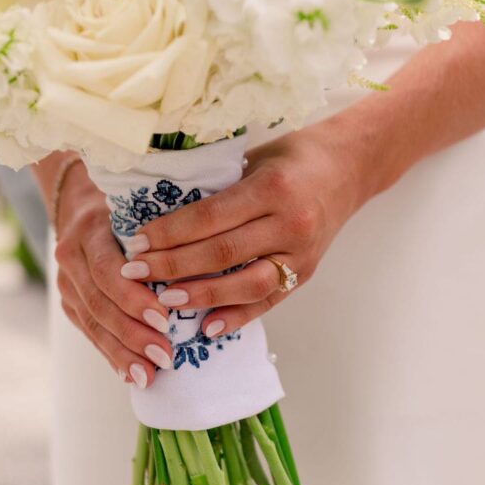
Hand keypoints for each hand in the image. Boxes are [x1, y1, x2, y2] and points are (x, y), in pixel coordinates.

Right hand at [53, 159, 172, 387]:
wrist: (82, 206)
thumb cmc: (128, 205)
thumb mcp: (141, 206)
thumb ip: (165, 231)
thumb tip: (212, 259)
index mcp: (89, 228)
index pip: (107, 270)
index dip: (133, 297)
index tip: (164, 319)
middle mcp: (71, 255)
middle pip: (98, 302)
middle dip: (131, 333)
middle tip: (165, 356)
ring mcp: (65, 281)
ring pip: (91, 322)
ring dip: (121, 352)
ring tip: (148, 375)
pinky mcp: (68, 301)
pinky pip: (88, 332)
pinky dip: (110, 353)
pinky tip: (130, 374)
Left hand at [127, 116, 369, 336]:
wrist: (349, 168)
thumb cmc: (292, 157)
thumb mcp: (254, 159)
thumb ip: (218, 188)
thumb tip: (160, 212)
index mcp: (272, 188)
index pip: (210, 217)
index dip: (169, 233)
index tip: (136, 242)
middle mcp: (290, 223)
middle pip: (222, 252)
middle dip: (173, 265)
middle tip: (135, 272)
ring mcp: (301, 253)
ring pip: (246, 284)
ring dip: (202, 294)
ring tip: (165, 300)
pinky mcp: (307, 273)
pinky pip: (269, 301)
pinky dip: (237, 316)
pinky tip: (207, 327)